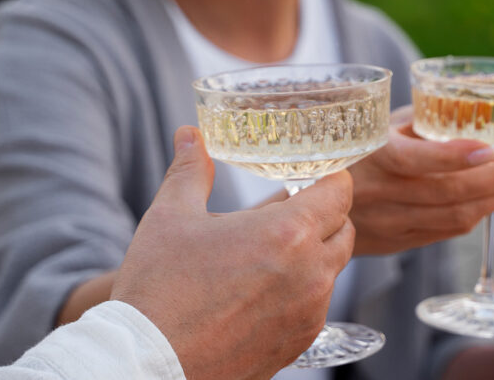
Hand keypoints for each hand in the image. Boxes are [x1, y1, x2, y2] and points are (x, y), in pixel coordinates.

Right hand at [111, 126, 354, 379]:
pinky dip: (302, 291)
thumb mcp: (171, 218)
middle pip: (344, 231)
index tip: (314, 176)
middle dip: (325, 217)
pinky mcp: (302, 340)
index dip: (330, 179)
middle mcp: (311, 273)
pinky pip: (317, 305)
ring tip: (271, 254)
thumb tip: (190, 136)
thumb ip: (191, 171)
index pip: (340, 193)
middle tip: (291, 213)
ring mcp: (310, 311)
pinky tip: (264, 290)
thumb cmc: (158, 291)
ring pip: (332, 270)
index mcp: (288, 234)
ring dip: (313, 256)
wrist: (149, 364)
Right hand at [347, 106, 493, 254]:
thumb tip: (479, 117)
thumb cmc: (354, 148)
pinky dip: (477, 215)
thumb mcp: (379, 124)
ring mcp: (390, 223)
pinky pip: (446, 232)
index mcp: (374, 156)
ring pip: (455, 218)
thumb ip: (422, 124)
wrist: (311, 203)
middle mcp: (382, 194)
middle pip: (450, 195)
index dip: (456, 157)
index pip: (418, 161)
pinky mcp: (398, 243)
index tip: (493, 149)